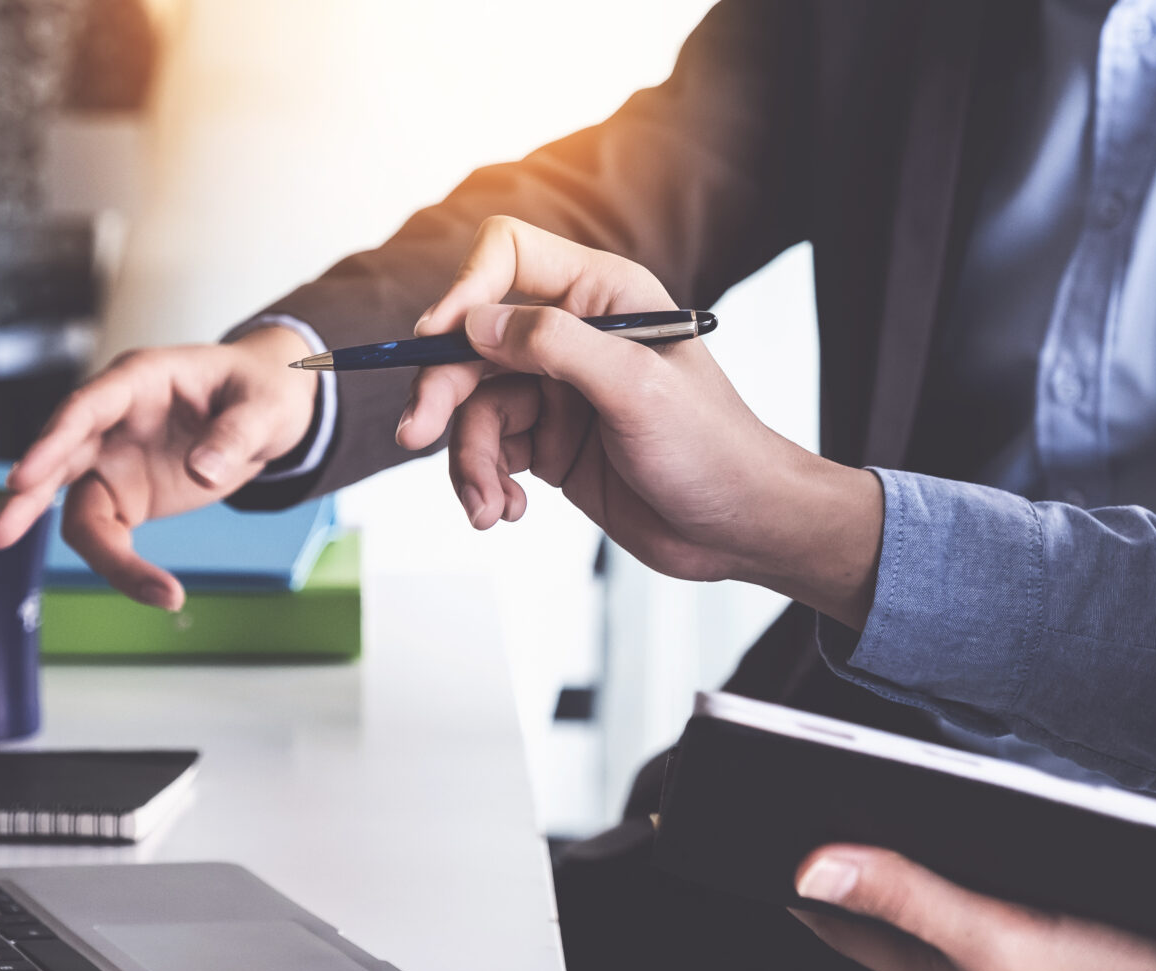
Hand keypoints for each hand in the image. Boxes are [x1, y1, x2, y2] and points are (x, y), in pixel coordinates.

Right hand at [0, 325, 317, 609]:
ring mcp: (114, 460)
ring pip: (75, 506)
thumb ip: (236, 434)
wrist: (268, 413)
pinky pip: (108, 534)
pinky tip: (154, 592)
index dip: (53, 441)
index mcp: (140, 379)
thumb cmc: (261, 392)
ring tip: (131, 586)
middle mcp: (114, 420)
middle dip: (27, 498)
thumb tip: (203, 469)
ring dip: (86, 560)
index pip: (85, 408)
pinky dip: (123, 566)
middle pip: (59, 459)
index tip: (25, 477)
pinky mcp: (126, 495)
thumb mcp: (267, 405)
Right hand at [401, 217, 883, 624]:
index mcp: (601, 296)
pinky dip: (484, 482)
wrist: (738, 528)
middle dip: (442, 390)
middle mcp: (572, 334)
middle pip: (471, 342)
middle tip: (416, 433)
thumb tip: (474, 323)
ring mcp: (556, 390)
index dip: (464, 292)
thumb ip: (554, 346)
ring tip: (489, 507)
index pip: (507, 257)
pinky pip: (486, 450)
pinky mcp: (546, 442)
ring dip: (467, 458)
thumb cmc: (710, 449)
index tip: (435, 339)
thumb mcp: (634, 389)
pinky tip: (506, 512)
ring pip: (472, 406)